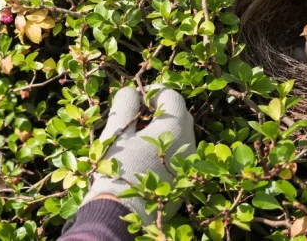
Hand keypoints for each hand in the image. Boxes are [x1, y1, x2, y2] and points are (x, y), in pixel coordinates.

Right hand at [84, 87, 195, 225]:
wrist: (118, 213)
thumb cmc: (116, 168)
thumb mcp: (117, 131)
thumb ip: (125, 104)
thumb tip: (131, 92)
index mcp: (176, 127)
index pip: (171, 96)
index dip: (152, 92)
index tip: (136, 100)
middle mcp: (189, 143)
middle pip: (179, 114)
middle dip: (159, 110)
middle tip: (136, 116)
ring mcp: (188, 164)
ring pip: (180, 135)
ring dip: (162, 129)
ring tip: (137, 138)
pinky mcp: (183, 181)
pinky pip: (179, 154)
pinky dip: (165, 148)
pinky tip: (144, 157)